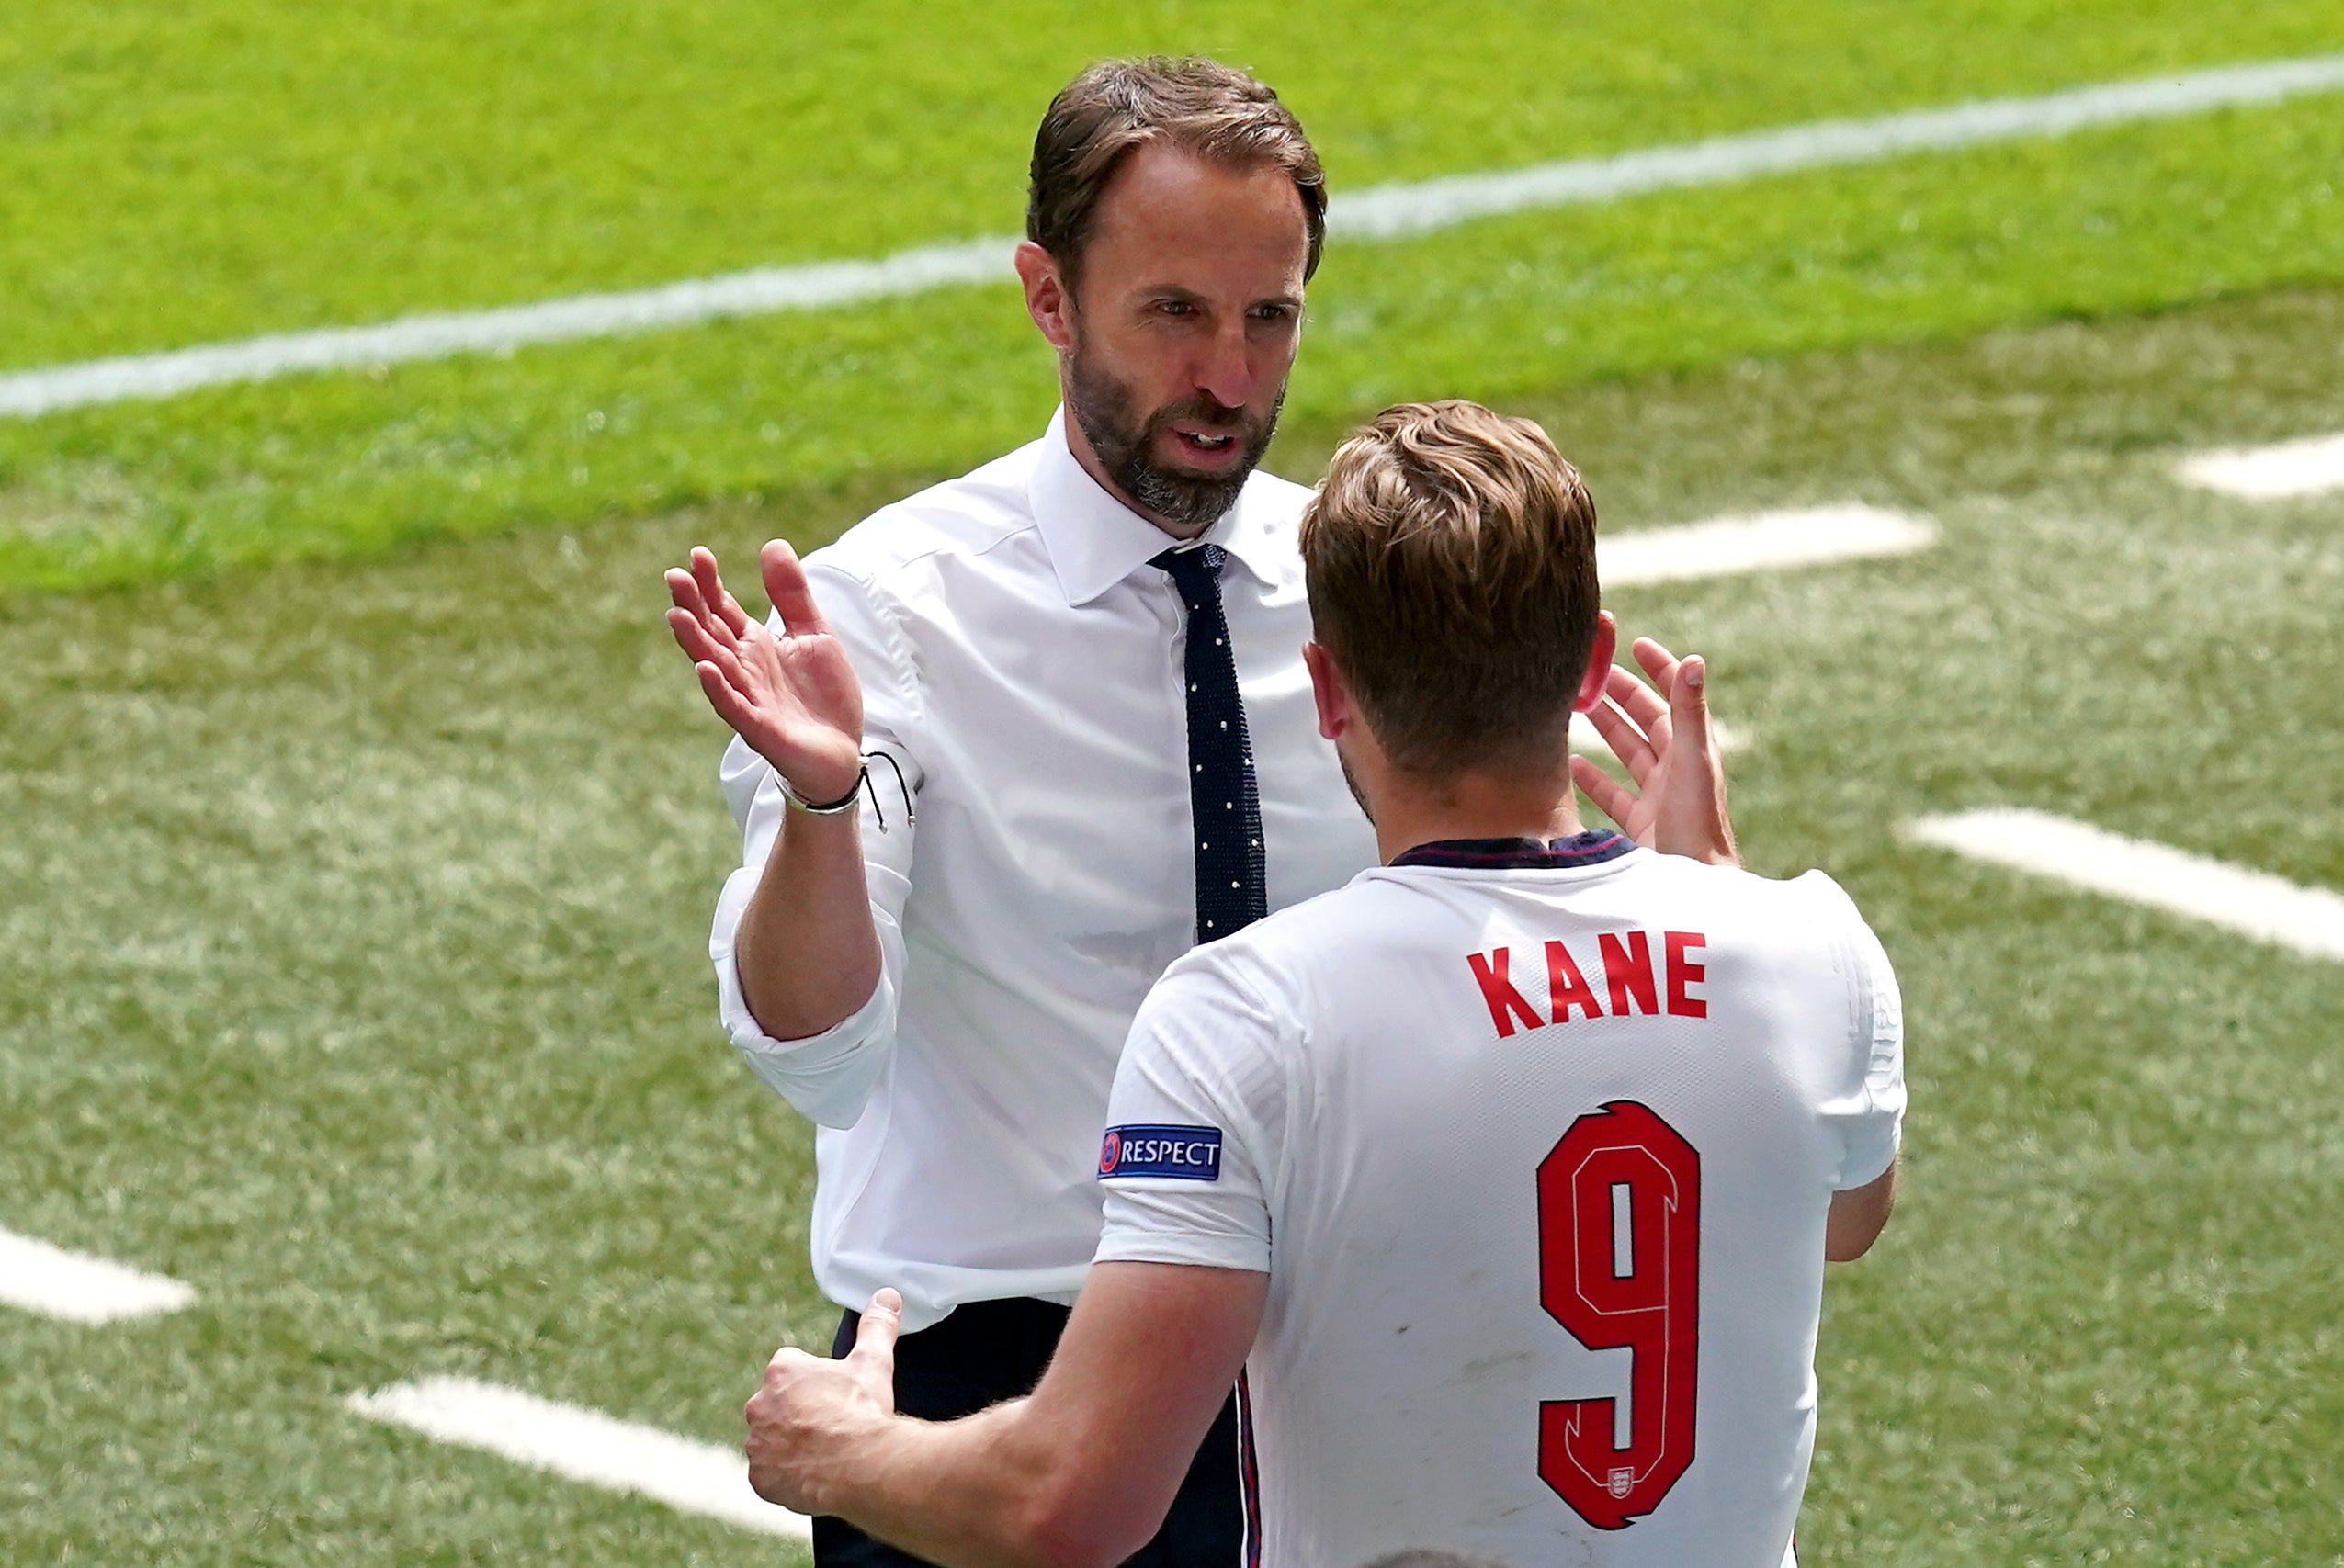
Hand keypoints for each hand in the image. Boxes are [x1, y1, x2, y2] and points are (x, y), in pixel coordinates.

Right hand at [666, 542, 864, 801]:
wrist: (843, 751)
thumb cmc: (823, 695)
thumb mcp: (814, 633)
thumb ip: (792, 594)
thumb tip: (773, 543)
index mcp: (754, 645)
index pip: (723, 609)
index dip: (709, 584)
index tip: (698, 555)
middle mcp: (744, 669)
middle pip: (711, 633)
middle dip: (693, 606)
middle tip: (675, 576)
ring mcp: (750, 698)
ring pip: (715, 667)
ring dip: (695, 643)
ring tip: (677, 615)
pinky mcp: (762, 728)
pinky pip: (735, 707)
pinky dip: (719, 689)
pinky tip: (705, 669)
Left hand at [746, 1289, 902, 1512]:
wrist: (861, 1467)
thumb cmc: (863, 1412)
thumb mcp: (873, 1362)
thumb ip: (876, 1326)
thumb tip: (887, 1295)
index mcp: (782, 1371)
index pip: (793, 1368)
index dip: (816, 1382)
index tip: (835, 1395)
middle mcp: (759, 1404)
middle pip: (779, 1405)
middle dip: (799, 1413)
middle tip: (833, 1425)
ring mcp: (757, 1444)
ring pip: (772, 1440)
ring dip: (790, 1444)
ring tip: (826, 1454)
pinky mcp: (760, 1478)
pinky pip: (770, 1475)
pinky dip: (786, 1477)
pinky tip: (814, 1475)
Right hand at [1570, 637, 1738, 866]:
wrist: (1692, 885)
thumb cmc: (1696, 824)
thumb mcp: (1692, 762)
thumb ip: (1689, 713)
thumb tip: (1695, 659)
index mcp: (1691, 749)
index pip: (1675, 697)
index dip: (1659, 669)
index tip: (1635, 645)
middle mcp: (1676, 769)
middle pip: (1647, 721)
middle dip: (1623, 695)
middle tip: (1593, 673)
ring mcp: (1658, 796)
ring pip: (1628, 753)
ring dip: (1606, 729)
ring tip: (1577, 707)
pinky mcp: (1640, 823)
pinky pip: (1612, 793)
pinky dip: (1593, 777)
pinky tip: (1572, 763)